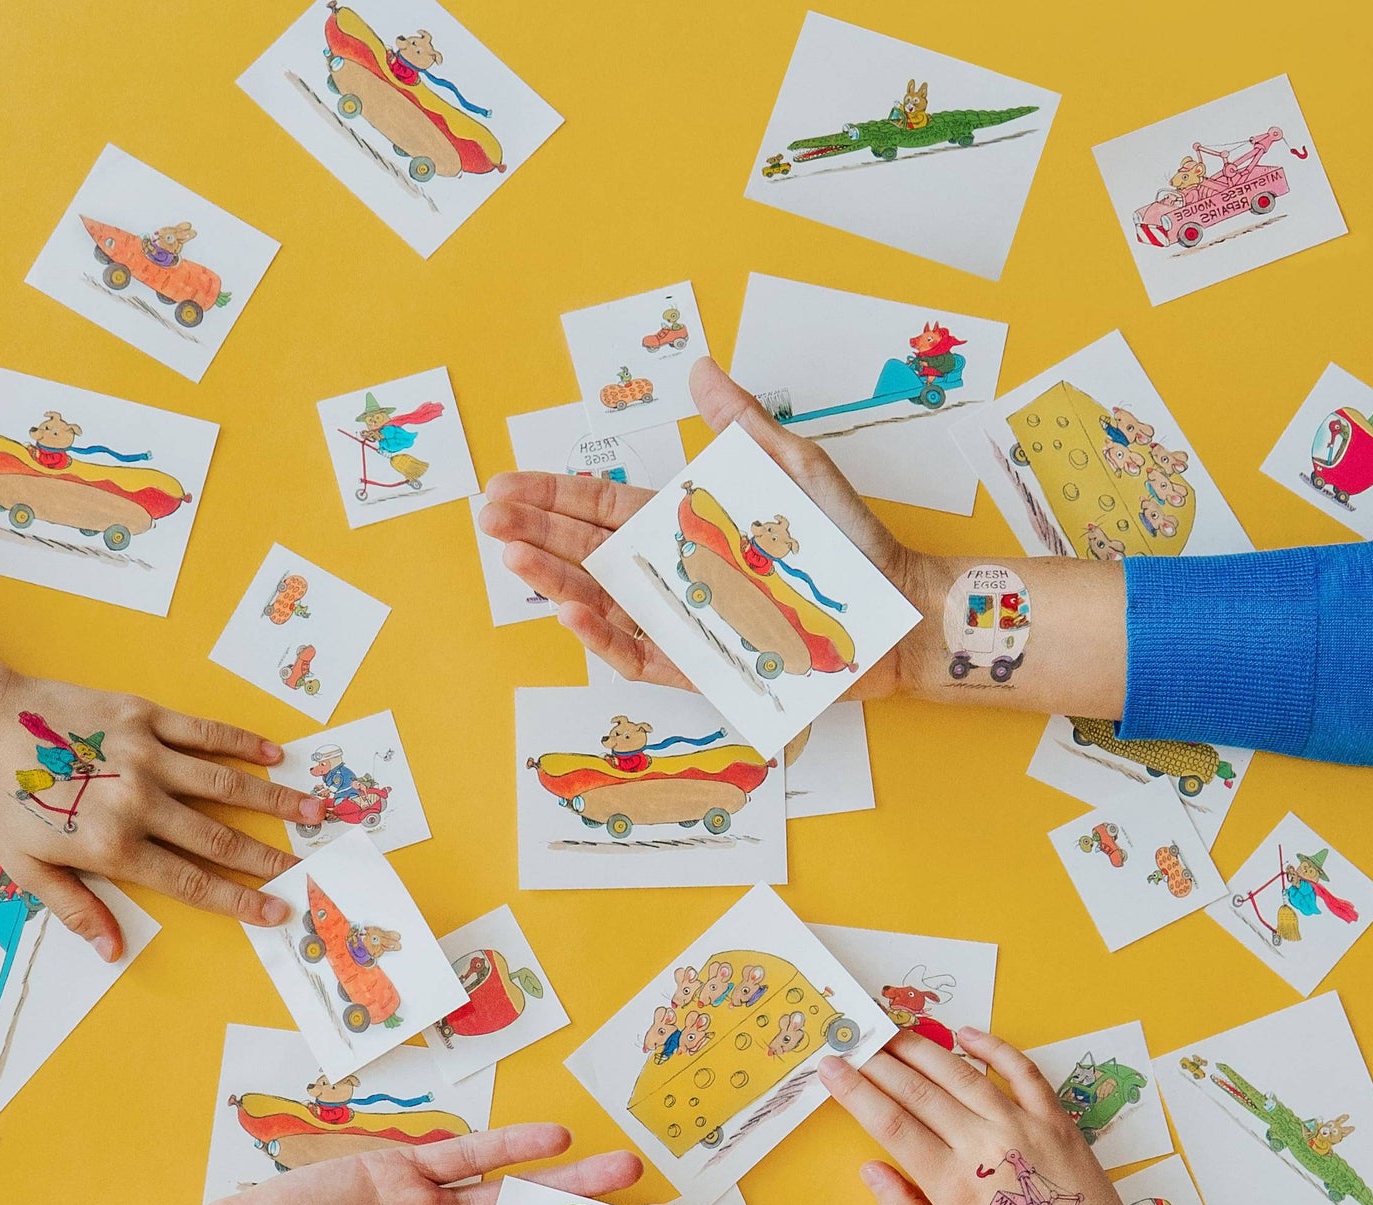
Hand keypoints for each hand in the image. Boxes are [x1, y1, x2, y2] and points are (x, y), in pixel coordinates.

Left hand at [0, 650, 325, 954]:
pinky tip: (275, 756)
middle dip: (270, 859)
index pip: (191, 882)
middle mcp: (137, 802)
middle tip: (311, 871)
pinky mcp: (141, 716)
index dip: (239, 901)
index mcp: (112, 846)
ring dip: (276, 800)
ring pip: (226, 784)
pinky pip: (203, 731)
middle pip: (220, 839)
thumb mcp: (25, 867)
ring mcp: (144, 755)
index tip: (277, 912)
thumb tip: (112, 950)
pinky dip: (242, 743)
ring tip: (318, 812)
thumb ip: (75, 908)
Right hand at [475, 356, 931, 694]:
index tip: (503, 483)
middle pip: (584, 551)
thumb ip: (741, 423)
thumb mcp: (792, 465)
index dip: (550, 495)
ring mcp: (676, 621)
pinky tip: (572, 609)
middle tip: (486, 515)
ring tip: (511, 555)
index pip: (599, 507)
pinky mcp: (694, 665)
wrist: (885, 609)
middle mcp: (668, 573)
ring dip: (552, 580)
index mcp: (681, 525)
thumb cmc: (843, 541)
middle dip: (532, 532)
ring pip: (598, 601)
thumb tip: (701, 370)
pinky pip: (636, 652)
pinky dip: (602, 635)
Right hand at [818, 1028, 1170, 1204]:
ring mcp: (1024, 1126)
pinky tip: (966, 1034)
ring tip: (893, 1033)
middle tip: (854, 1040)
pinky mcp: (1057, 1120)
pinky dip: (993, 1047)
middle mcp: (985, 1144)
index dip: (854, 1091)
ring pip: (961, 1073)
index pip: (889, 1122)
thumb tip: (870, 1170)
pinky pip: (1021, 1071)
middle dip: (878, 1061)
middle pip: (918, 1089)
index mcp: (952, 1182)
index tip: (831, 1068)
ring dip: (922, 1048)